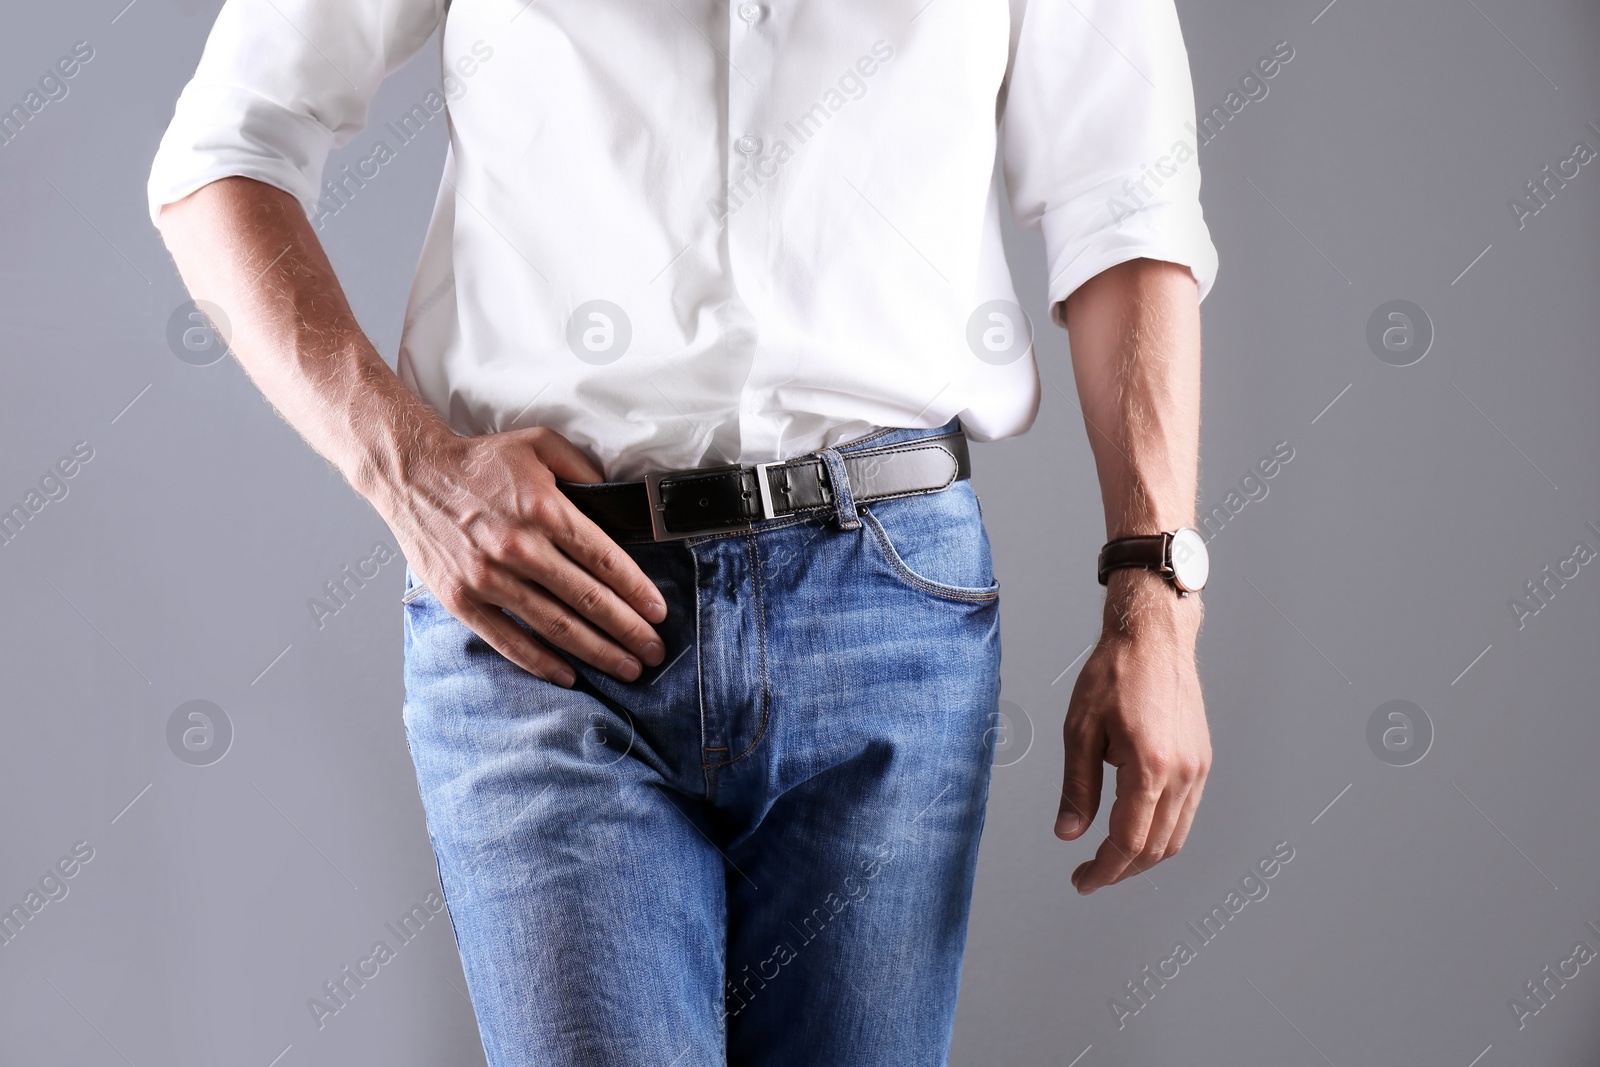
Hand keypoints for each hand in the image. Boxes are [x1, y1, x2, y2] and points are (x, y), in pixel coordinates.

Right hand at [375, 424, 666, 685]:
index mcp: (544, 509)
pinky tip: (570, 674)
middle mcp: (519, 547)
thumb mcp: (541, 446)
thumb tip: (621, 505)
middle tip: (654, 649)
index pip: (605, 559)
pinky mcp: (463, 600)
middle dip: (628, 629)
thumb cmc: (479, 462)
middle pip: (588, 598)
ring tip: (626, 667)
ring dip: (597, 651)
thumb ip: (585, 472)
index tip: (658, 612)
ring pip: (556, 625)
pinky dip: (542, 662)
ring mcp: (489, 578)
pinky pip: (509, 640)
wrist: (412, 475)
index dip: (637, 590)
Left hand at [1055, 570, 1209, 893]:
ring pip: (1175, 836)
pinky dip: (1160, 832)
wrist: (1154, 638)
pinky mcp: (1202, 761)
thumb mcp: (1080, 729)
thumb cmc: (1114, 674)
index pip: (1129, 841)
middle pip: (1156, 848)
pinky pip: (1185, 814)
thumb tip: (1069, 834)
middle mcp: (1182, 773)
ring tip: (1108, 858)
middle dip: (1121, 870)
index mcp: (1150, 767)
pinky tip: (1134, 828)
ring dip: (1143, 856)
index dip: (1104, 870)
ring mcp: (1198, 769)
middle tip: (1089, 875)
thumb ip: (1077, 787)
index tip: (1082, 882)